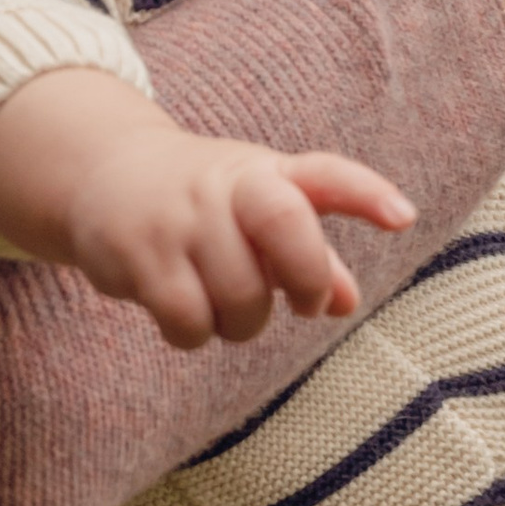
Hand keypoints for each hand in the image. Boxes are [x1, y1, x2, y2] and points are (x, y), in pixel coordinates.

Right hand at [0, 70, 415, 348]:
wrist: (101, 171)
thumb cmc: (201, 201)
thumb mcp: (258, 210)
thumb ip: (309, 252)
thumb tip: (347, 303)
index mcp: (264, 173)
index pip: (323, 174)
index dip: (366, 194)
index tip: (404, 218)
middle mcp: (224, 186)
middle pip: (286, 229)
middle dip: (306, 279)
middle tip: (301, 302)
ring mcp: (180, 218)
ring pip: (238, 297)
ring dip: (240, 323)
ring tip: (222, 305)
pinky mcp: (138, 254)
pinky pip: (188, 321)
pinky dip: (193, 334)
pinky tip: (181, 313)